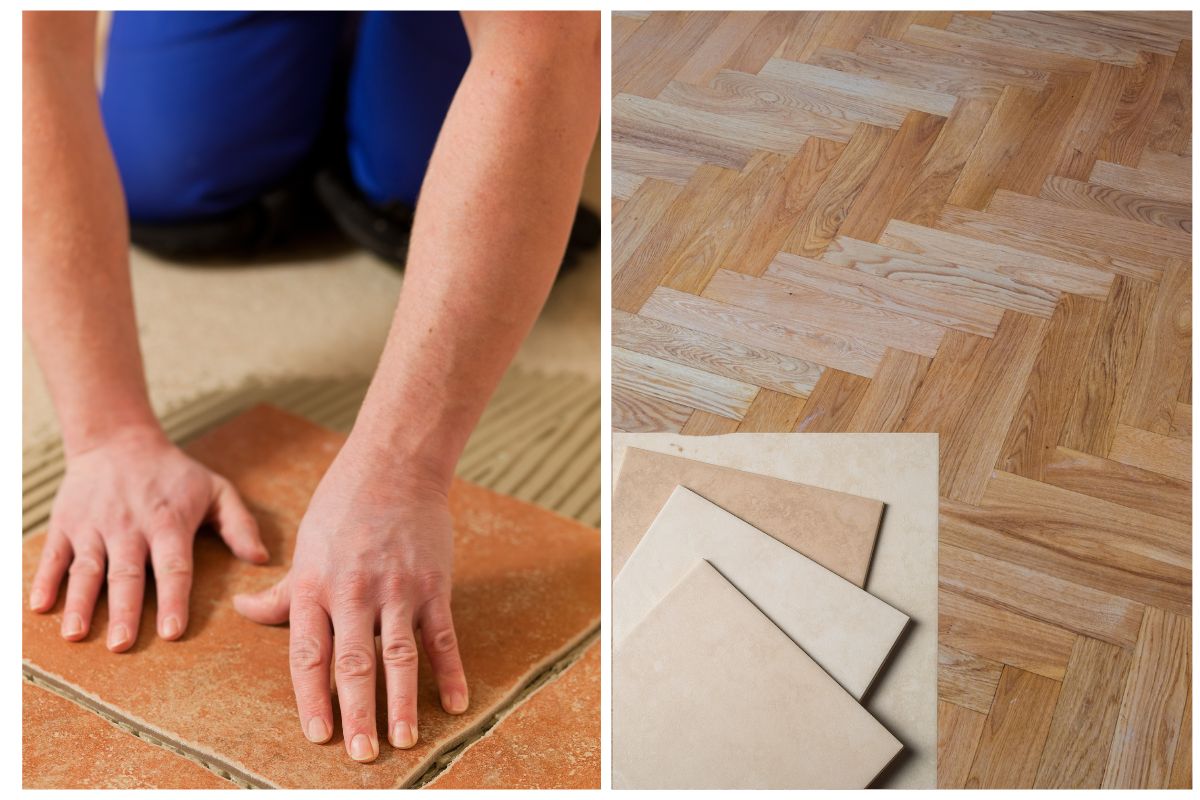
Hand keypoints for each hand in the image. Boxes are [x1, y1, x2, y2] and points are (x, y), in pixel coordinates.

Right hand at [29, 426, 268, 649]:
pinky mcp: (65, 523)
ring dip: (80, 603)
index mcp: (168, 523)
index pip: (173, 567)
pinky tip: (39, 606)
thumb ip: (240, 524)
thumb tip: (262, 558)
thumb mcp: (216, 489)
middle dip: (123, 611)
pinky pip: (53, 555)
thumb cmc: (173, 472)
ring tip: (75, 635)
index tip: (171, 632)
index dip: (172, 599)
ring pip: (86, 569)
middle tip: (121, 646)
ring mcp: (93, 526)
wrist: (117, 439)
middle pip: (126, 574)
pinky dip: (44, 580)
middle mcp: (129, 527)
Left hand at [233, 445, 468, 762]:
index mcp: (316, 587)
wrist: (394, 466)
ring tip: (403, 740)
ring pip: (400, 655)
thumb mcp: (305, 548)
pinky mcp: (432, 584)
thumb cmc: (342, 506)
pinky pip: (442, 635)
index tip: (318, 735)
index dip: (313, 698)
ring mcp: (397, 589)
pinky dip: (450, 671)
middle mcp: (355, 593)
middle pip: (354, 663)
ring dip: (401, 701)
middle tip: (360, 754)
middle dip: (357, 711)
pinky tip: (455, 703)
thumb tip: (245, 611)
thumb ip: (283, 591)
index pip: (310, 655)